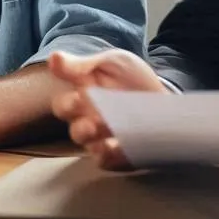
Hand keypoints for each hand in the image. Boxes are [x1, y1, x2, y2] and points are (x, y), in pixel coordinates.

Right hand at [48, 50, 167, 169]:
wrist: (164, 98)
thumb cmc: (132, 78)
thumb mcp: (113, 62)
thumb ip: (85, 64)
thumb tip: (54, 58)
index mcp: (82, 98)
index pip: (63, 105)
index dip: (67, 103)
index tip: (80, 94)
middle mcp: (87, 121)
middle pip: (72, 128)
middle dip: (78, 123)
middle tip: (88, 115)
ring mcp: (101, 140)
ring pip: (85, 144)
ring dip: (90, 137)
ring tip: (100, 127)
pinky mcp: (117, 156)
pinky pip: (105, 161)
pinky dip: (107, 155)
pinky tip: (114, 145)